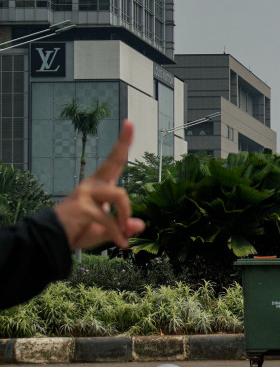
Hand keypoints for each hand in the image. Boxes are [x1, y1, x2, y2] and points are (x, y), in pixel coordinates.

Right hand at [53, 121, 144, 250]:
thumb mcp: (107, 230)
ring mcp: (86, 194)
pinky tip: (121, 244)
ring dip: (125, 216)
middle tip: (130, 123)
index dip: (122, 142)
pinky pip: (110, 220)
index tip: (129, 122)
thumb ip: (123, 226)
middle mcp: (92, 185)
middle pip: (114, 161)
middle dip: (123, 143)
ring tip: (124, 233)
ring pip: (120, 195)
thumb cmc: (79, 231)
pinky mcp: (83, 207)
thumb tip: (140, 224)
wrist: (52, 242)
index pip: (114, 161)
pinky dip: (118, 234)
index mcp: (100, 185)